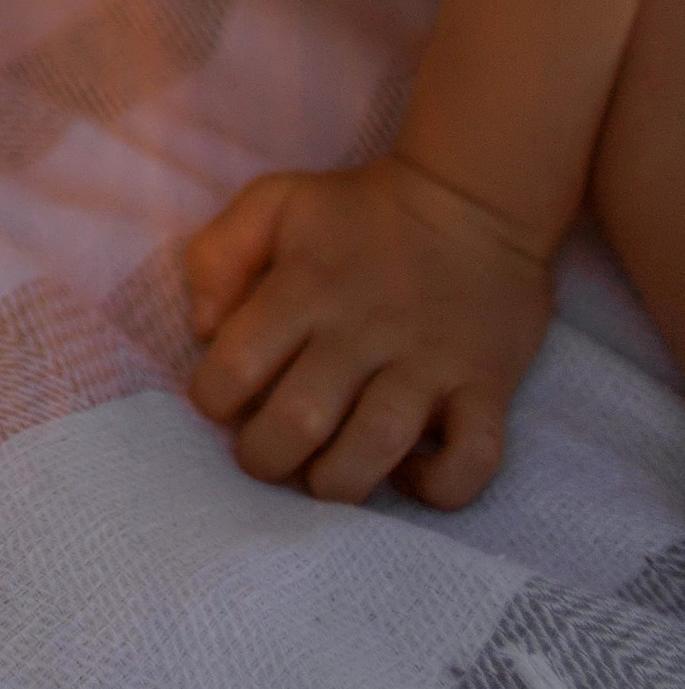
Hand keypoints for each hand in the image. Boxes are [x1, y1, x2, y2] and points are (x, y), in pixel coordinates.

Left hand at [185, 154, 554, 506]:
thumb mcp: (275, 201)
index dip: (214, 399)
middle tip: (266, 452)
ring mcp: (428, 364)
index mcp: (306, 287)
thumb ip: (219, 253)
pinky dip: (440, 487)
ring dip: (338, 481)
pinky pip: (473, 459)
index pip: (238, 365)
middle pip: (299, 421)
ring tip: (322, 475)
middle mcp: (363, 332)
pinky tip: (410, 476)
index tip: (222, 401)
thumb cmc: (360, 212)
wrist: (470, 202)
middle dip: (266, 457)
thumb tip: (203, 329)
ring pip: (375, 447)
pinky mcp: (485, 388)